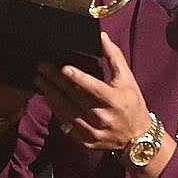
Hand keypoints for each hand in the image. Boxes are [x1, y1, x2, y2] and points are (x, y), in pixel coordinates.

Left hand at [34, 31, 151, 150]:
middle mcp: (102, 117)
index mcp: (114, 100)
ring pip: (66, 112)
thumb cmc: (133, 104)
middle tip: (42, 68)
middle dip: (56, 81)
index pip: (94, 88)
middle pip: (74, 97)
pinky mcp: (86, 140)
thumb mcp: (128, 80)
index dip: (78, 78)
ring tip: (40, 81)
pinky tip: (48, 99)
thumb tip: (102, 37)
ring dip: (51, 95)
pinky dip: (56, 111)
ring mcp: (93, 131)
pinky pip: (66, 125)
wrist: (137, 137)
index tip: (64, 68)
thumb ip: (114, 57)